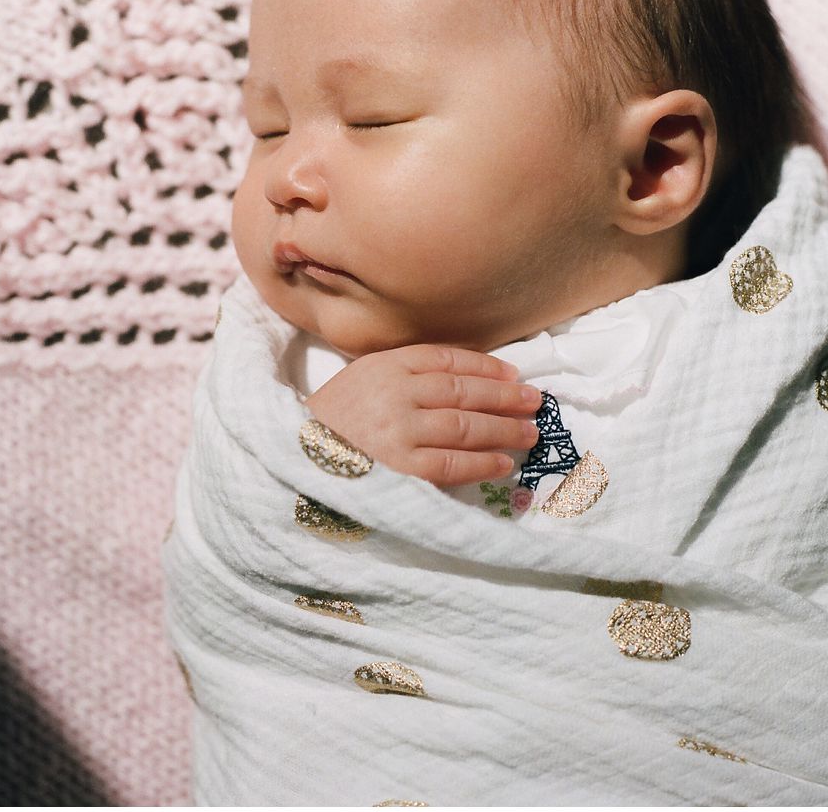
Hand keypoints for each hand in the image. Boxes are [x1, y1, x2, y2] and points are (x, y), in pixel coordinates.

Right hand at [305, 344, 541, 486]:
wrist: (292, 457)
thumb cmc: (333, 418)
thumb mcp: (364, 378)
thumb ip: (406, 373)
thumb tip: (468, 380)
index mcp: (386, 364)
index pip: (446, 359)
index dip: (485, 367)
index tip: (513, 375)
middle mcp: (394, 393)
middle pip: (462, 391)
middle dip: (504, 397)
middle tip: (535, 401)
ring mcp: (397, 431)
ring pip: (463, 426)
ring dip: (502, 429)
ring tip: (529, 432)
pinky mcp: (398, 469)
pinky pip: (449, 464)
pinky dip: (480, 463)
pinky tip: (502, 463)